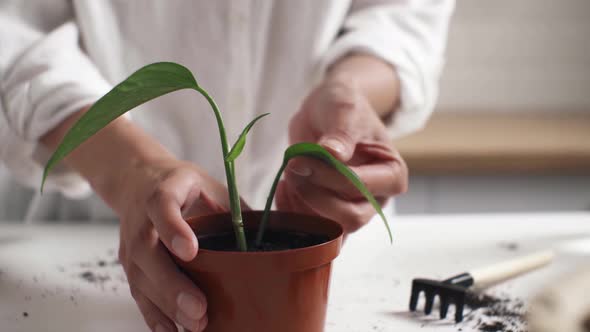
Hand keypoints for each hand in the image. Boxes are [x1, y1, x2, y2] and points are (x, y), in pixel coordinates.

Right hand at [116, 157, 229, 331]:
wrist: (140, 182)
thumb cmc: (184, 187)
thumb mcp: (211, 186)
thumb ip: (235, 212)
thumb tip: (274, 241)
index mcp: (165, 190)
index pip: (163, 206)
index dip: (173, 229)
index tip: (190, 251)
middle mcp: (142, 219)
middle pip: (149, 252)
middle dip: (173, 284)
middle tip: (199, 308)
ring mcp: (131, 244)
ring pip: (142, 278)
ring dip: (167, 306)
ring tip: (195, 325)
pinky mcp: (129, 265)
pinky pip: (138, 293)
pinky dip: (154, 314)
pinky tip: (171, 330)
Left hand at [276, 76, 407, 234]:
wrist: (326, 112)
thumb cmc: (343, 107)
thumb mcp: (344, 110)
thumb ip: (341, 132)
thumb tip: (333, 154)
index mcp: (392, 174)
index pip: (360, 188)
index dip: (328, 177)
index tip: (302, 159)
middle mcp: (376, 199)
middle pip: (349, 218)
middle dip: (314, 196)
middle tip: (293, 168)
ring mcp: (352, 209)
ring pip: (329, 231)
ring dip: (301, 206)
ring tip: (288, 175)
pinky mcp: (329, 215)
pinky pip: (311, 231)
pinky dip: (292, 213)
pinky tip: (282, 187)